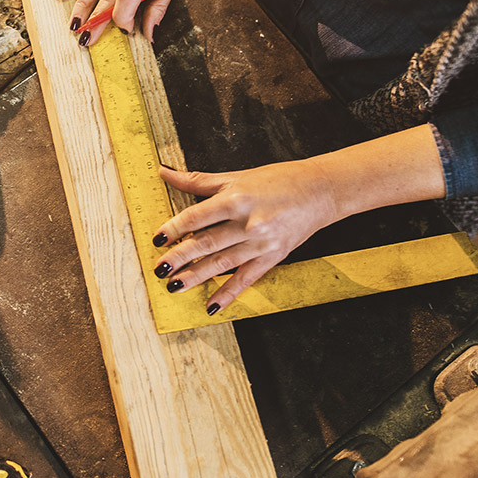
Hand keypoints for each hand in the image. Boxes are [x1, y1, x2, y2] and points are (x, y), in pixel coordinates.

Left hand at [148, 125, 448, 313]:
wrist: (321, 191)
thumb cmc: (277, 180)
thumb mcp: (236, 176)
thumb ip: (198, 180)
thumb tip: (163, 172)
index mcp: (236, 198)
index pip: (198, 216)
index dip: (175, 228)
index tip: (156, 239)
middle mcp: (248, 223)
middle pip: (207, 242)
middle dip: (181, 258)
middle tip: (159, 269)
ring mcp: (260, 244)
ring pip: (222, 263)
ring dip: (197, 277)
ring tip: (174, 286)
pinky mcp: (272, 258)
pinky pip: (246, 279)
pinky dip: (228, 294)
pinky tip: (211, 305)